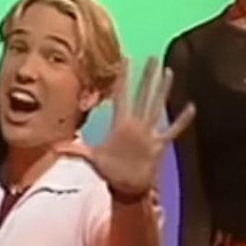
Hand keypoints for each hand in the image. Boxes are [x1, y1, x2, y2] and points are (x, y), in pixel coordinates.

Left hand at [59, 57, 194, 195]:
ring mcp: (148, 133)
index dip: (123, 78)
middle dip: (147, 76)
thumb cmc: (110, 172)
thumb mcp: (92, 159)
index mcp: (120, 124)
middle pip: (143, 94)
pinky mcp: (158, 145)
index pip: (122, 96)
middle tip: (153, 57)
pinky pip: (172, 130)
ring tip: (169, 72)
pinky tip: (191, 107)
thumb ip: (75, 151)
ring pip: (157, 106)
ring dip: (163, 90)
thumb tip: (54, 148)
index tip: (126, 59)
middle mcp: (136, 124)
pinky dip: (182, 120)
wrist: (126, 188)